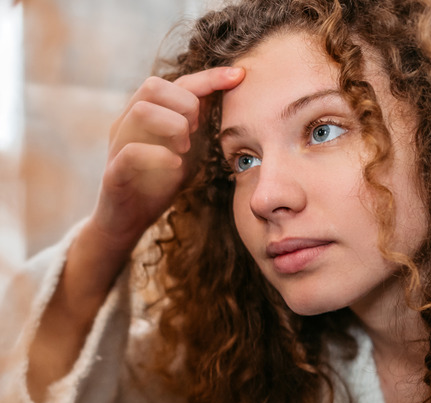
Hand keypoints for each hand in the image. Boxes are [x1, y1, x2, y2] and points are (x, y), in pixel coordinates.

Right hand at [90, 67, 244, 250]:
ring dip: (173, 126)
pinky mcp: (113, 173)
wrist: (128, 220)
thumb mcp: (185, 148)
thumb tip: (228, 97)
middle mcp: (128, 123)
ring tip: (184, 149)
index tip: (239, 77)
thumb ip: (197, 124)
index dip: (209, 77)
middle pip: (152, 85)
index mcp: (146, 113)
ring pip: (141, 111)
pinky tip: (175, 166)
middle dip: (185, 103)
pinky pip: (131, 152)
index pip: (177, 82)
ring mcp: (118, 146)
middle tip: (196, 130)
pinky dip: (159, 156)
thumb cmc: (158, 180)